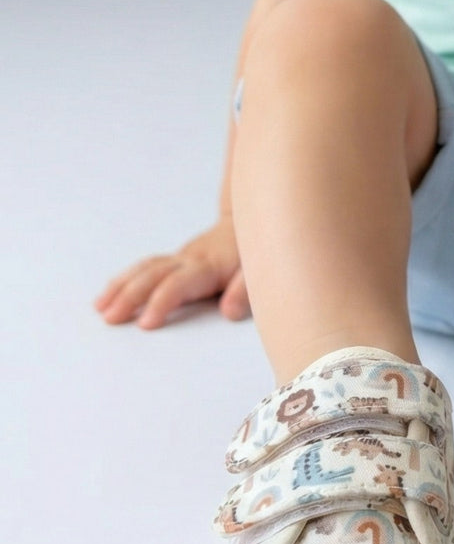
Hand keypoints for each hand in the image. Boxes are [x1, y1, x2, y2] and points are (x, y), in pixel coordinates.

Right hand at [94, 217, 248, 329]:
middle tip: (110, 318)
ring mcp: (180, 258)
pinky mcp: (176, 260)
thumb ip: (246, 291)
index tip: (145, 324)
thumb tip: (229, 312)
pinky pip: (145, 268)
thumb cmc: (258, 252)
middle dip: (130, 296)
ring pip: (145, 268)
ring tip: (101, 309)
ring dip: (121, 287)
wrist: (254, 220)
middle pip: (153, 275)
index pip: (179, 284)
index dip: (162, 302)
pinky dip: (124, 281)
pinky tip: (108, 296)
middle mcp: (189, 260)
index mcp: (209, 267)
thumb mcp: (262, 271)